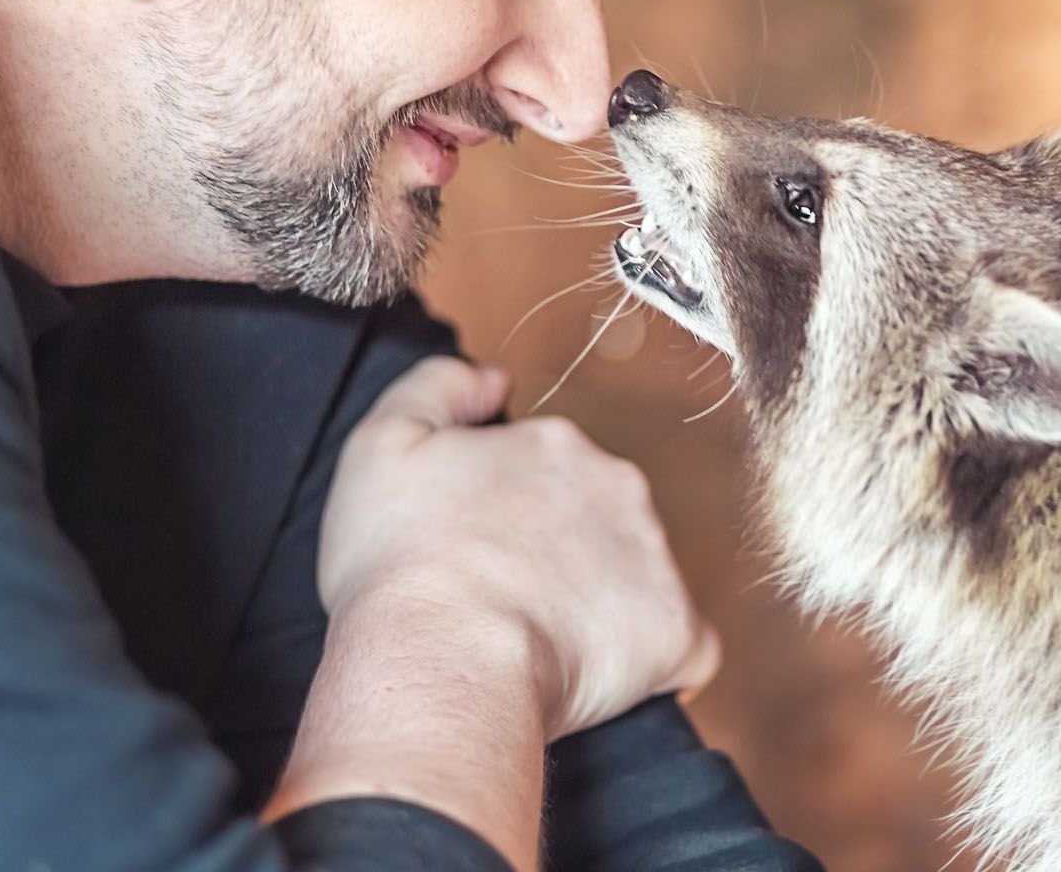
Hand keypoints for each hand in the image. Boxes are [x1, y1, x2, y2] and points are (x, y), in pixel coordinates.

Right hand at [317, 356, 719, 737]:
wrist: (443, 662)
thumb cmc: (402, 566)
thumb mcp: (383, 442)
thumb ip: (439, 387)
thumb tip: (495, 380)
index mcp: (558, 445)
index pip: (548, 470)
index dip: (509, 513)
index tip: (475, 550)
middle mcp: (620, 486)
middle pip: (598, 517)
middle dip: (561, 553)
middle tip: (501, 599)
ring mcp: (655, 558)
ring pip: (635, 575)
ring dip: (598, 602)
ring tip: (534, 643)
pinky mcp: (678, 631)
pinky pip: (677, 645)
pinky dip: (644, 661)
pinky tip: (592, 680)